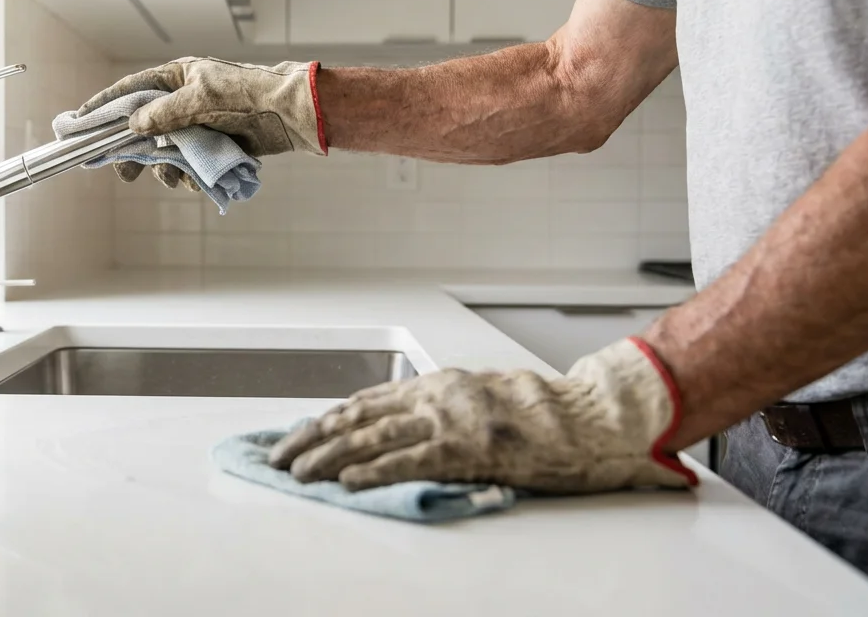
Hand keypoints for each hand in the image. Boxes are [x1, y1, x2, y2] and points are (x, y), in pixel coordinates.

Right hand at [77, 57, 324, 187]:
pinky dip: (189, 175)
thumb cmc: (245, 94)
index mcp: (176, 78)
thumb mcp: (199, 98)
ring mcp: (196, 124)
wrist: (287, 113)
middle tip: (124, 176)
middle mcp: (182, 100)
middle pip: (144, 129)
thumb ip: (163, 113)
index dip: (103, 106)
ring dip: (167, 170)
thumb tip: (134, 124)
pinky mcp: (212, 144)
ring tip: (176, 179)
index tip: (79, 122)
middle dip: (135, 154)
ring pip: (166, 152)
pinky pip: (188, 163)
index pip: (130, 90)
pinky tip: (196, 181)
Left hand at [268, 339, 697, 493]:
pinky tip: (348, 483)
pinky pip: (411, 460)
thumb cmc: (537, 414)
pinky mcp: (468, 446)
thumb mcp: (478, 399)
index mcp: (435, 384)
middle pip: (357, 416)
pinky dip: (374, 471)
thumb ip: (438, 411)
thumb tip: (394, 434)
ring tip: (300, 473)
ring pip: (374, 437)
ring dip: (330, 457)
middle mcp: (434, 395)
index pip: (365, 401)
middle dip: (313, 438)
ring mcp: (450, 419)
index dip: (327, 420)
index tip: (298, 435)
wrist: (587, 417)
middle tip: (280, 457)